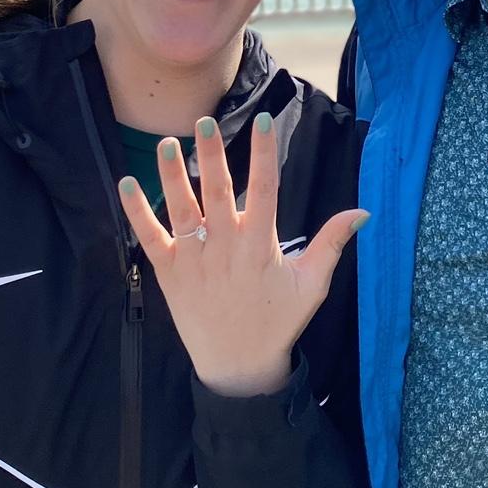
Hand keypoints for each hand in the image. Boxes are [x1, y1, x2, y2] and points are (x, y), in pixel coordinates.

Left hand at [117, 112, 367, 398]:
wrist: (237, 367)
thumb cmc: (278, 322)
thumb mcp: (311, 285)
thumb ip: (332, 243)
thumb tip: (363, 211)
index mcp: (260, 245)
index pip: (264, 188)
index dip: (264, 152)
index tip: (264, 120)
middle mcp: (225, 247)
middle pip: (218, 191)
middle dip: (211, 154)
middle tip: (204, 120)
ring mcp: (194, 260)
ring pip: (181, 209)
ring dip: (171, 174)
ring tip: (166, 143)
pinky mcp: (168, 273)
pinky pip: (149, 237)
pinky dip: (136, 211)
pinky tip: (125, 183)